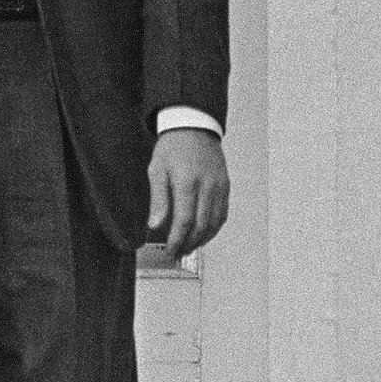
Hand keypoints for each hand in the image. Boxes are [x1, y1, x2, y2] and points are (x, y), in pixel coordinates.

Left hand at [146, 128, 228, 258]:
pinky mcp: (226, 186)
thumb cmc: (172, 148)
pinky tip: (204, 234)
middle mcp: (207, 187)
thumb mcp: (157, 170)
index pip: (184, 221)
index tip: (170, 250)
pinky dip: (214, 228)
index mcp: (187, 183)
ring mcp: (219, 187)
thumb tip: (155, 225)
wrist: (194, 127)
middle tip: (178, 254)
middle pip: (201, 225)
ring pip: (215, 222)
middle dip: (189, 244)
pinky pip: (223, 213)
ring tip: (189, 248)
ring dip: (202, 239)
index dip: (177, 240)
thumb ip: (158, 199)